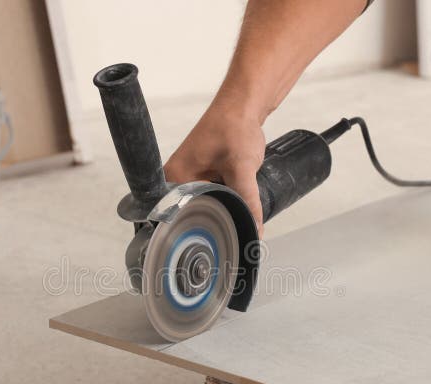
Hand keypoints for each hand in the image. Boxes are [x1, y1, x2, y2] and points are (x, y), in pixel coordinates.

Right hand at [164, 99, 266, 235]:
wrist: (243, 104)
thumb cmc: (234, 127)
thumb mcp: (242, 168)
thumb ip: (248, 200)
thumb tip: (255, 228)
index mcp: (174, 178)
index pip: (183, 215)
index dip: (205, 225)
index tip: (222, 232)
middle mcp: (175, 179)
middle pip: (194, 211)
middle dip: (216, 216)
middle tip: (233, 221)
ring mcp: (188, 175)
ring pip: (206, 203)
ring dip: (222, 206)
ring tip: (234, 203)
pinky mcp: (201, 173)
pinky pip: (212, 193)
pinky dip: (226, 196)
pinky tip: (235, 194)